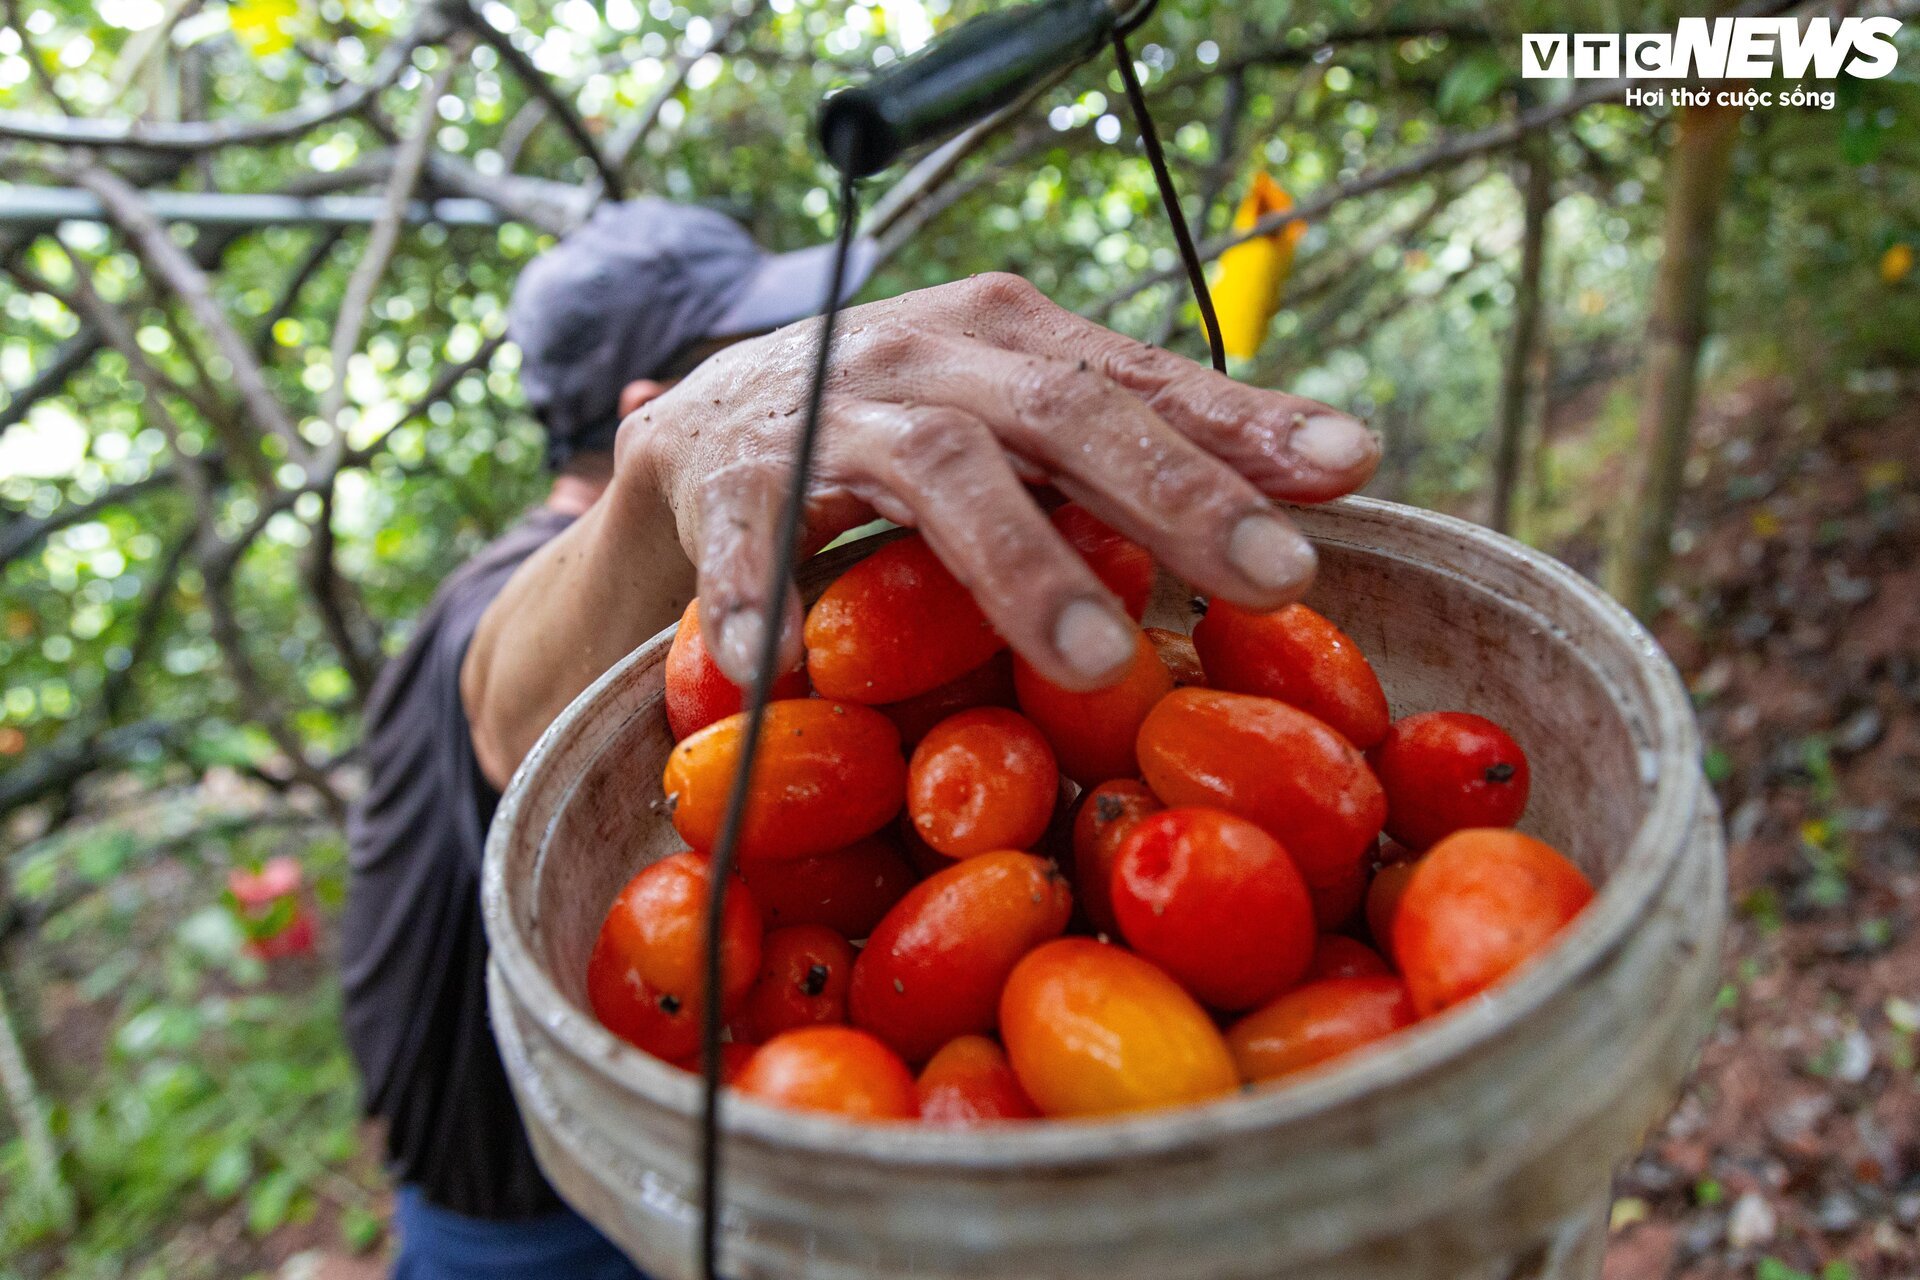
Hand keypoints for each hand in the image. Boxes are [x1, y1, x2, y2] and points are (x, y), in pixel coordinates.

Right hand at [621, 273, 1378, 692]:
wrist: (704, 422)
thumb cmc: (898, 425)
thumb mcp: (1021, 414)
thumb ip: (1152, 439)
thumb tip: (1340, 466)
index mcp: (1010, 335)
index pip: (1142, 377)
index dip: (1243, 423)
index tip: (1349, 469)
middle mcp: (929, 355)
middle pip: (1064, 412)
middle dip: (1173, 494)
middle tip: (1273, 580)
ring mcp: (830, 411)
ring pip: (939, 468)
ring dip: (1018, 562)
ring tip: (1094, 657)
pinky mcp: (728, 477)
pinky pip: (750, 541)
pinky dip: (767, 601)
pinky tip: (789, 670)